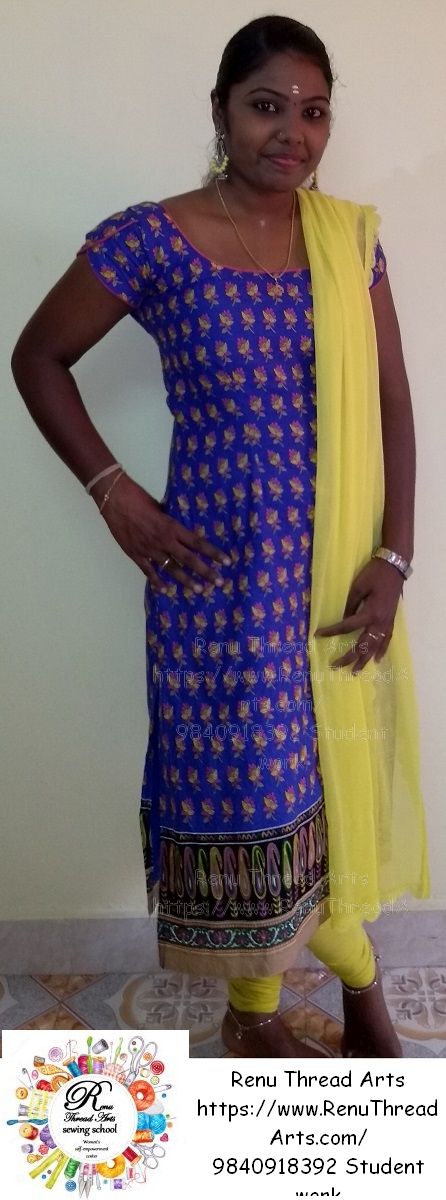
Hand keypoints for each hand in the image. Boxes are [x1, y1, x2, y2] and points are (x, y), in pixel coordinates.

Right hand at [97, 474, 230, 593]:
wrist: (115, 500)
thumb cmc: (138, 499)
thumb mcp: (161, 508)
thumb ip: (171, 522)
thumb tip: (181, 530)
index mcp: (172, 527)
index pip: (198, 542)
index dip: (213, 552)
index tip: (227, 561)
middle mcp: (164, 541)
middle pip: (189, 559)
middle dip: (206, 572)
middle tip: (219, 582)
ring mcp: (150, 550)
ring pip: (172, 569)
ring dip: (186, 580)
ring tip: (199, 590)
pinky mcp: (136, 555)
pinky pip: (149, 571)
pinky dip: (157, 581)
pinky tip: (165, 590)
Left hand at [314, 557, 403, 673]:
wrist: (395, 566)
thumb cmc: (374, 574)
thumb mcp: (358, 587)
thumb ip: (350, 605)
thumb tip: (343, 619)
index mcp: (369, 613)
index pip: (347, 626)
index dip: (331, 631)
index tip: (317, 635)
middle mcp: (379, 622)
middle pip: (362, 644)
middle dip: (349, 657)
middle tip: (335, 666)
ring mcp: (387, 623)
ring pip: (375, 646)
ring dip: (365, 660)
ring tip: (355, 671)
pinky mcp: (391, 620)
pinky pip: (387, 640)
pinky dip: (382, 650)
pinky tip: (377, 660)